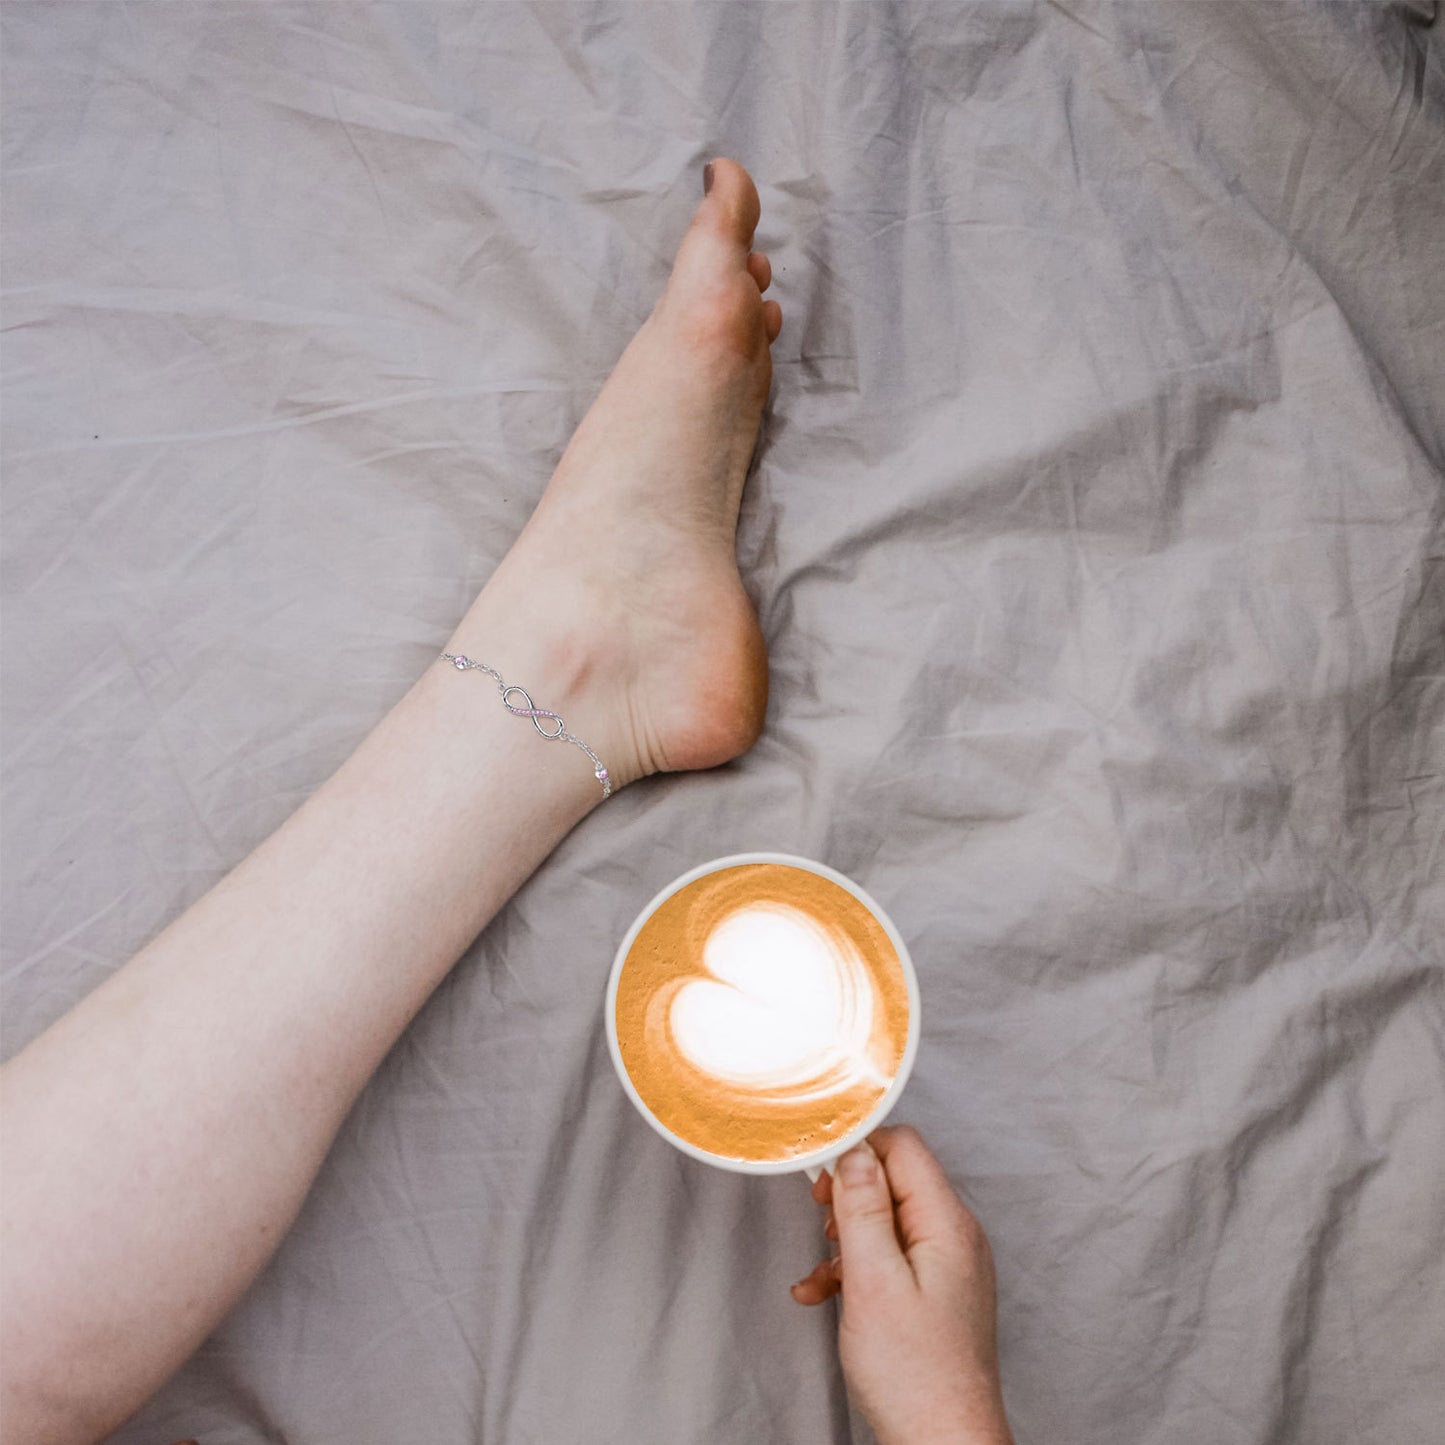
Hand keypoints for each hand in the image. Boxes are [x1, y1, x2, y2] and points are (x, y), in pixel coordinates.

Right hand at [791, 1126, 1013, 1444]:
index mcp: (946, 1224)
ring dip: (845, 1238)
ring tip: (822, 1272)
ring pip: (885, 1221)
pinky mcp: (933, 1293)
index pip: (903, 1146)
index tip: (820, 1174)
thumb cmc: (916, 1377)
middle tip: (821, 1221)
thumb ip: (863, 1209)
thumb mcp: (874, 1281)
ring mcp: (945, 1266)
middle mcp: (953, 1237)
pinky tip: (824, 1295)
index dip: (857, 1151)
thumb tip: (853, 1150)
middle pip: (893, 1180)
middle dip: (847, 1196)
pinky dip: (853, 1269)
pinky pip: (888, 1258)